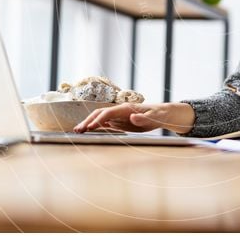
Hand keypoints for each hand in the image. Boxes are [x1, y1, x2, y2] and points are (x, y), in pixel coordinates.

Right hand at [73, 102, 194, 133]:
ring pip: (100, 117)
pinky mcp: (119, 120)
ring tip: (77, 131)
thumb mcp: (153, 119)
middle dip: (88, 121)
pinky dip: (95, 126)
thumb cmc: (158, 116)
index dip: (98, 120)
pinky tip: (87, 131)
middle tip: (77, 130)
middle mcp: (120, 110)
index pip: (108, 113)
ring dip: (88, 123)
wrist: (162, 114)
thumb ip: (142, 119)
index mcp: (126, 108)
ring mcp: (119, 115)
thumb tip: (131, 117)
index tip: (89, 128)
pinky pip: (104, 122)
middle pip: (100, 114)